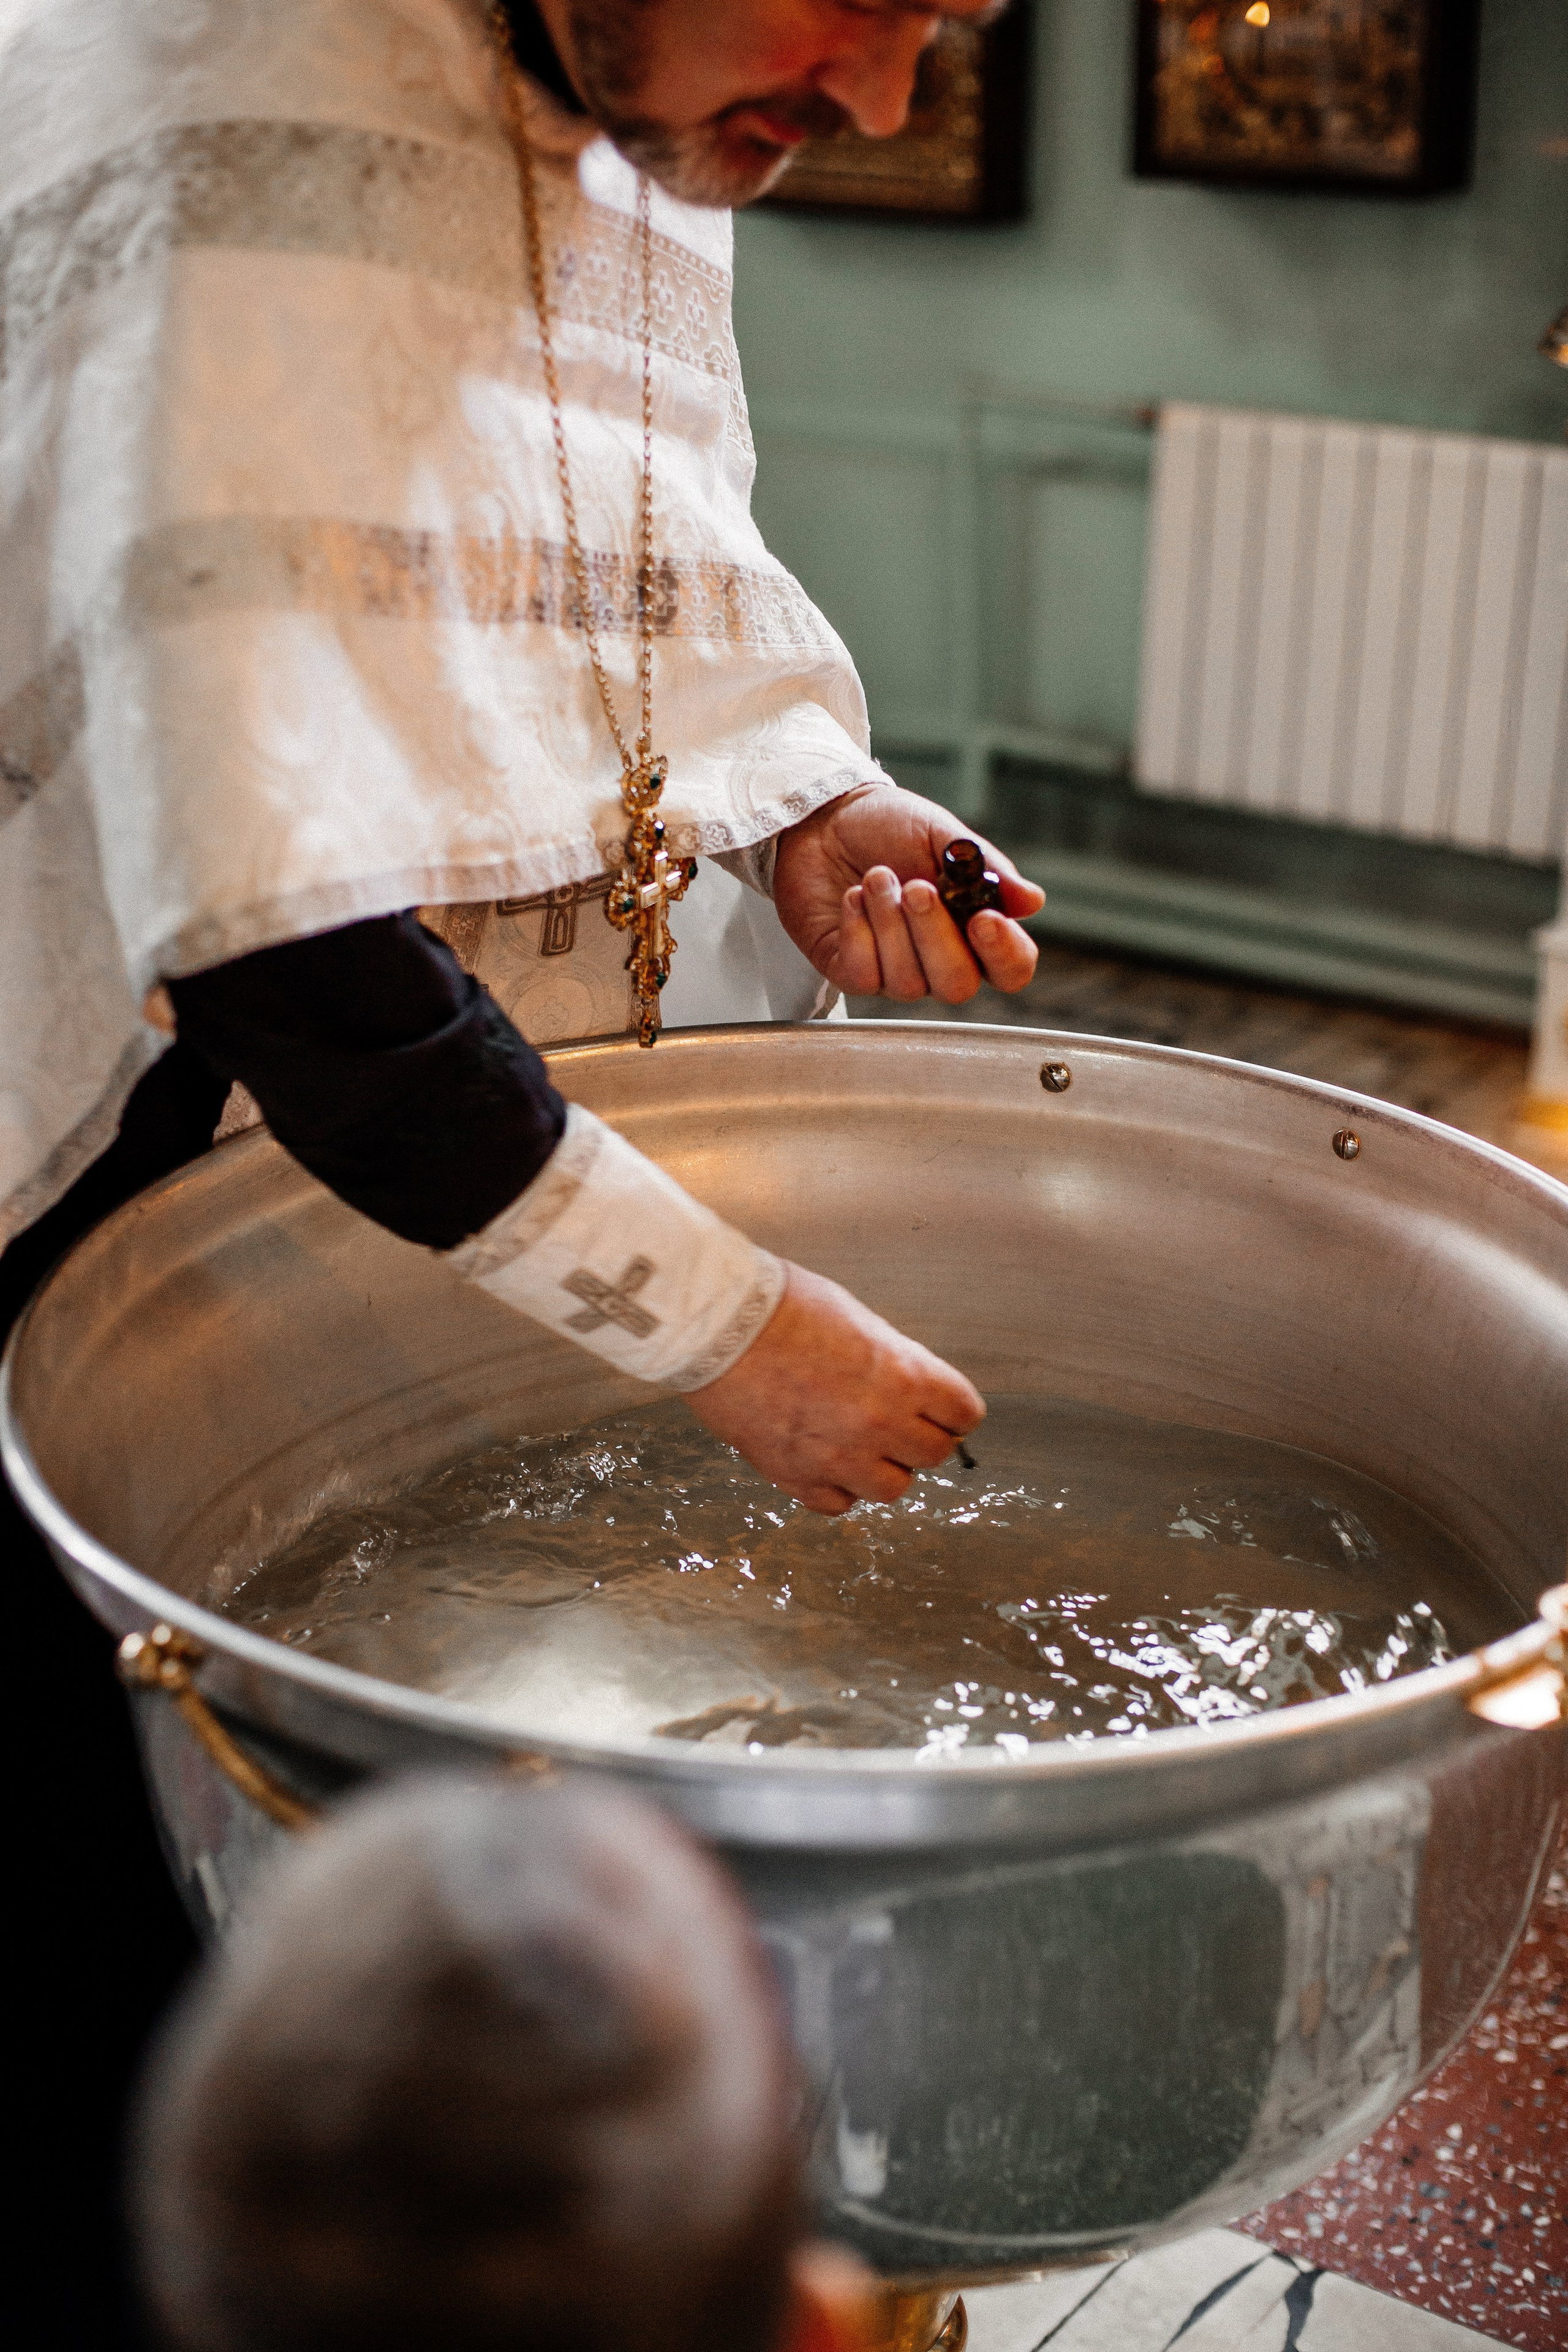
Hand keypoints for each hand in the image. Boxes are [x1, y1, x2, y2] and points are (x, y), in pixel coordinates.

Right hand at [685, 1262, 982, 1514]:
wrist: (716, 1325)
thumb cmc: (781, 1307)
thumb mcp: (859, 1320)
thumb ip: (894, 1362)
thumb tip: (910, 1387)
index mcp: (904, 1377)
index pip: (964, 1414)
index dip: (952, 1409)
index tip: (940, 1408)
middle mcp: (879, 1424)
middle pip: (934, 1455)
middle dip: (919, 1438)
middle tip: (897, 1422)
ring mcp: (838, 1457)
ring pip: (892, 1488)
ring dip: (882, 1467)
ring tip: (857, 1441)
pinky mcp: (796, 1477)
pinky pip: (838, 1503)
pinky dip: (836, 1486)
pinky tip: (821, 1456)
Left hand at [772, 783, 1044, 1003]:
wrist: (825, 818)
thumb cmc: (889, 826)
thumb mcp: (942, 835)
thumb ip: (987, 868)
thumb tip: (1032, 900)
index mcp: (974, 929)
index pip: (1010, 969)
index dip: (1005, 954)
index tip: (986, 919)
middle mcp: (940, 960)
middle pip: (958, 984)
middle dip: (935, 936)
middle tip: (915, 887)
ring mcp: (894, 971)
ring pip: (908, 983)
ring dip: (889, 922)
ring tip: (875, 876)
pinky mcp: (851, 971)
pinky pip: (863, 976)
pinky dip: (857, 931)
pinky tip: (852, 897)